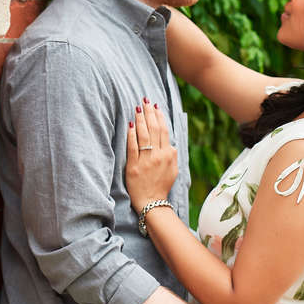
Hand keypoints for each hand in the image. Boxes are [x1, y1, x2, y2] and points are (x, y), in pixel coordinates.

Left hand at [126, 99, 177, 213]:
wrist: (152, 202)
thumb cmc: (162, 186)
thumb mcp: (173, 170)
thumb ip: (172, 155)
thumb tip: (170, 144)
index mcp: (169, 155)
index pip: (164, 131)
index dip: (159, 117)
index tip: (155, 107)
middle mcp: (159, 155)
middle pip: (154, 129)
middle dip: (149, 113)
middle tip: (145, 101)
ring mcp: (146, 160)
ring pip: (144, 135)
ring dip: (140, 120)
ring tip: (137, 108)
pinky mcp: (134, 166)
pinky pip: (133, 146)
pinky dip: (131, 134)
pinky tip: (130, 124)